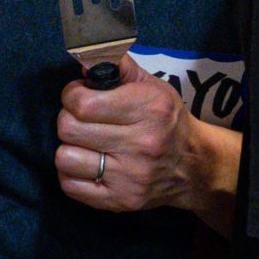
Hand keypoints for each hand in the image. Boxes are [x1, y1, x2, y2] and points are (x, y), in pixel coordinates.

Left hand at [55, 54, 195, 213]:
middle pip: (68, 128)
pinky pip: (70, 186)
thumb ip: (118, 66)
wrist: (193, 167)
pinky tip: (87, 163)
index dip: (71, 95)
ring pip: (65, 158)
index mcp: (148, 109)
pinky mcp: (120, 201)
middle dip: (68, 118)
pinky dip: (71, 173)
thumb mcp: (151, 86)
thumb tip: (85, 58)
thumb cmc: (166, 120)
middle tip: (81, 119)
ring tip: (85, 143)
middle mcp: (141, 144)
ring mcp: (130, 177)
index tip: (79, 96)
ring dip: (69, 147)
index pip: (82, 103)